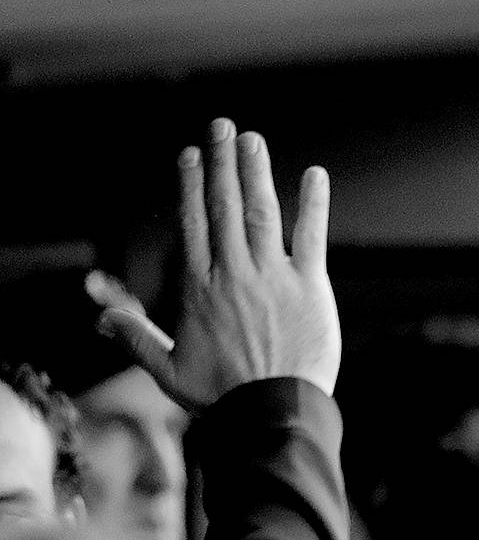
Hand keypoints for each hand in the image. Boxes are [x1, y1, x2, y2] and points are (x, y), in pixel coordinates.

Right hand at [99, 118, 338, 410]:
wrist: (271, 413)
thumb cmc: (222, 396)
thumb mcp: (168, 370)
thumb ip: (137, 338)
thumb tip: (103, 317)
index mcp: (200, 288)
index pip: (194, 224)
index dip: (191, 186)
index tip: (190, 156)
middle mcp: (233, 274)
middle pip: (224, 207)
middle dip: (221, 164)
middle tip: (221, 126)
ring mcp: (273, 277)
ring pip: (261, 213)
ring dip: (255, 172)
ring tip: (251, 139)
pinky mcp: (310, 288)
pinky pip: (311, 237)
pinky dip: (314, 205)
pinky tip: (315, 175)